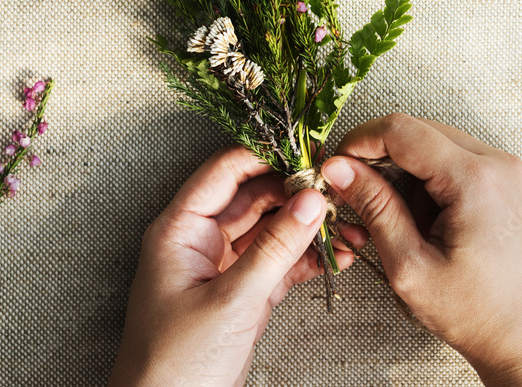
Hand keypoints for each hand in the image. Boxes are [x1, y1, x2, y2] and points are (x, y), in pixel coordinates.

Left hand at [109, 145, 366, 386]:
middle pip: (253, 198)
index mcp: (180, 229)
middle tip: (338, 192)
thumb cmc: (173, 365)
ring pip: (269, 231)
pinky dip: (305, 259)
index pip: (225, 172)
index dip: (267, 159)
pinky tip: (336, 255)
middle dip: (296, 194)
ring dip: (307, 228)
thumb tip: (310, 202)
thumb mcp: (231, 300)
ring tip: (348, 224)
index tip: (309, 156)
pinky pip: (276, 263)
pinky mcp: (241, 294)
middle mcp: (199, 241)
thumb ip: (274, 248)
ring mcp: (222, 268)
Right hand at [321, 114, 521, 386]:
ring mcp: (518, 174)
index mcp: (476, 180)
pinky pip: (469, 162)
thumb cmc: (478, 316)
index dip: (361, 141)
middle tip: (362, 196)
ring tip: (408, 222)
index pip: (402, 130)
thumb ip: (374, 207)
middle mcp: (503, 166)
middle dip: (385, 158)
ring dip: (413, 172)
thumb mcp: (410, 265)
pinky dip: (440, 180)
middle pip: (423, 132)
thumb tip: (339, 168)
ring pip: (444, 145)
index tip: (339, 164)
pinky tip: (434, 221)